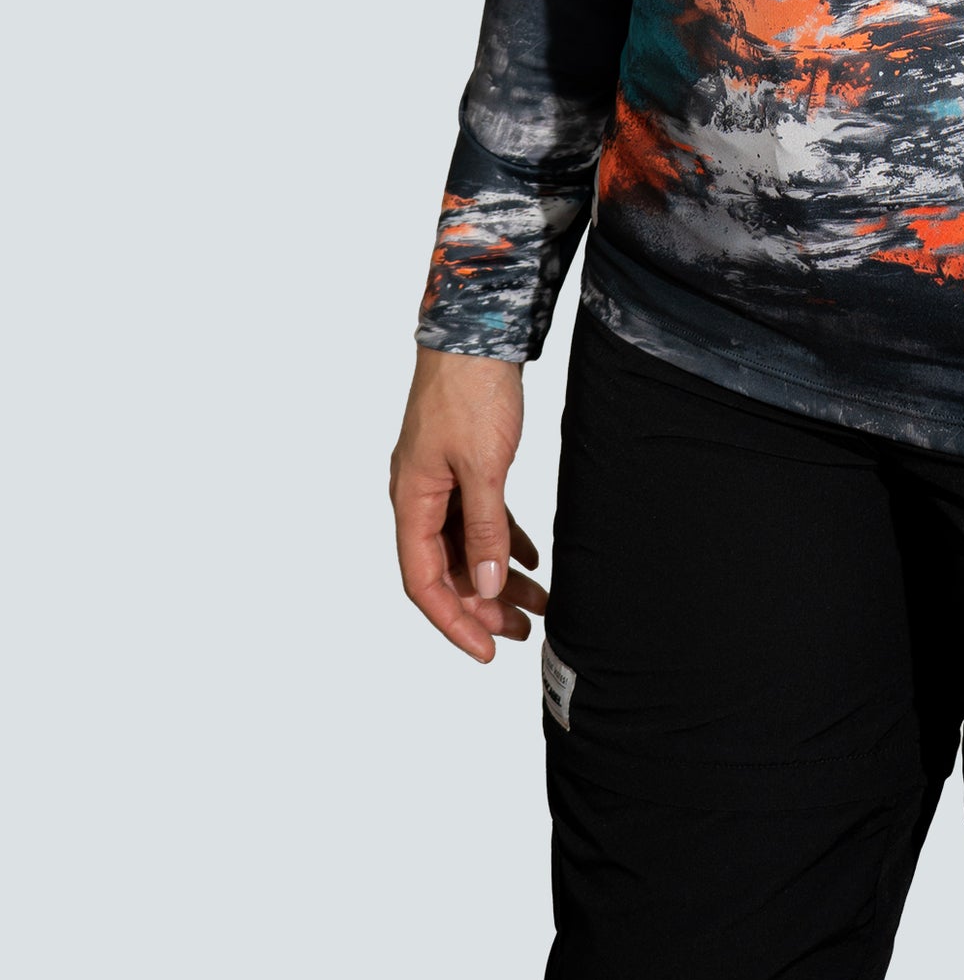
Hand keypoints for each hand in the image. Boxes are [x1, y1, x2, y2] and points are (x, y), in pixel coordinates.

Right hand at [389, 346, 548, 663]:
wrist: (477, 328)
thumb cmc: (470, 390)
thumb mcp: (483, 465)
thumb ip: (486, 527)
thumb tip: (488, 586)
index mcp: (411, 500)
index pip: (424, 581)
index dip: (453, 621)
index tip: (485, 651)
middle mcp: (419, 495)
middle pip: (447, 568)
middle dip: (483, 605)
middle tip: (521, 632)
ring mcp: (440, 479)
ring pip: (466, 544)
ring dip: (497, 576)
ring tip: (537, 603)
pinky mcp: (462, 463)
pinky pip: (479, 516)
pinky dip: (503, 539)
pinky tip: (531, 558)